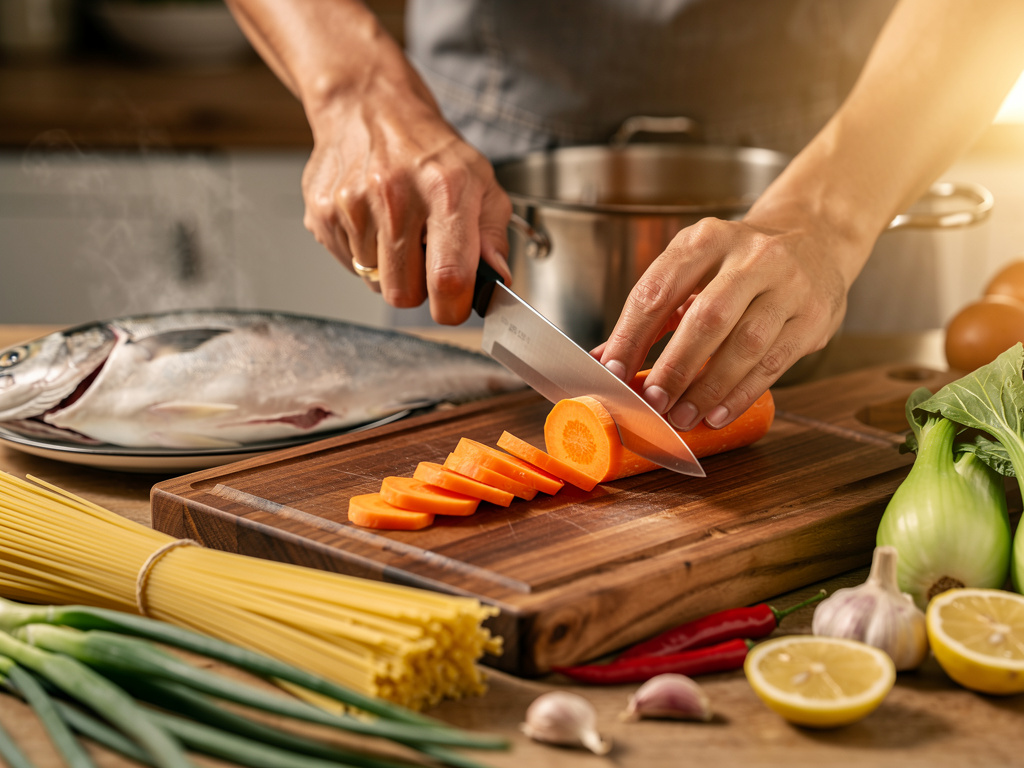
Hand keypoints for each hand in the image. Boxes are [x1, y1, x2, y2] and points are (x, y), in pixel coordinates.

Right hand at [301, 83, 511, 323]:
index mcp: (446, 189)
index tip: (454, 306)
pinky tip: (373, 221)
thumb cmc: (429, 149)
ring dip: (390, 268)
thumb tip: (497, 281)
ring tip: (397, 229)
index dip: (452, 307)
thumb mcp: (480, 181)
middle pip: (403, 294)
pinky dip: (364, 253)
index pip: (448, 277)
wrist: (369, 105)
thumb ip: (493, 236)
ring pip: (374, 282)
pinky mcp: (322, 211)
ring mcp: (353, 204)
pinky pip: (349, 265)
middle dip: (418, 288)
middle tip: (424, 257)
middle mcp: (396, 196)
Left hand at [597, 215, 853, 429]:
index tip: (613, 371)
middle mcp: (752, 256)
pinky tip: (718, 413)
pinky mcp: (814, 316)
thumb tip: (604, 359)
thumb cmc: (739, 263)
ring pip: (744, 345)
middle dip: (675, 367)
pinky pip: (773, 363)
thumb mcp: (694, 267)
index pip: (659, 290)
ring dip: (708, 388)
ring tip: (682, 416)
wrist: (816, 237)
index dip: (632, 335)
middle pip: (706, 319)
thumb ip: (653, 310)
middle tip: (653, 402)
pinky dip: (741, 393)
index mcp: (706, 239)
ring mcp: (790, 285)